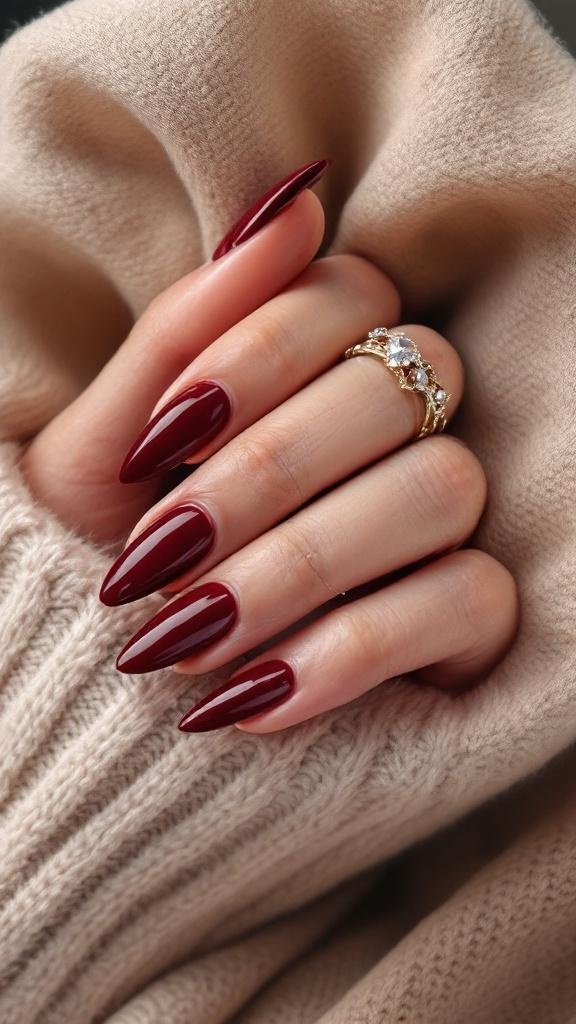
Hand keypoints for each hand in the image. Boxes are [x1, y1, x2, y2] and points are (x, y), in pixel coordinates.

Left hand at [22, 182, 517, 734]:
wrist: (106, 696)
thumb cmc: (110, 556)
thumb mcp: (109, 450)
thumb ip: (185, 328)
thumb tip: (288, 202)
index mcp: (318, 369)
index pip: (348, 294)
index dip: (257, 353)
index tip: (159, 436)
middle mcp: (400, 430)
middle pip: (399, 390)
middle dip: (265, 474)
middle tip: (160, 556)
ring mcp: (445, 522)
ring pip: (442, 489)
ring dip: (301, 566)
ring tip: (187, 638)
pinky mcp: (471, 617)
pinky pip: (472, 600)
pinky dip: (353, 648)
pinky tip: (252, 698)